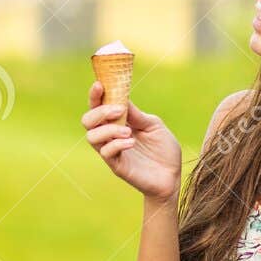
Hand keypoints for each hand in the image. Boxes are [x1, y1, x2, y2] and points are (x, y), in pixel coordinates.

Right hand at [80, 79, 180, 201]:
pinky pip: (106, 153)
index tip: (99, 84)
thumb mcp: (153, 124)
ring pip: (92, 137)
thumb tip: (121, 98)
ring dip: (108, 129)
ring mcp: (112, 152)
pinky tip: (132, 143)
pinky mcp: (117, 166)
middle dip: (99, 112)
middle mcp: (110, 136)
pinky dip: (117, 144)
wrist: (172, 175)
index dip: (95, 96)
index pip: (98, 107)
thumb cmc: (163, 149)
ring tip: (128, 132)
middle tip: (118, 110)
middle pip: (88, 121)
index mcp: (118, 123)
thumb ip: (136, 114)